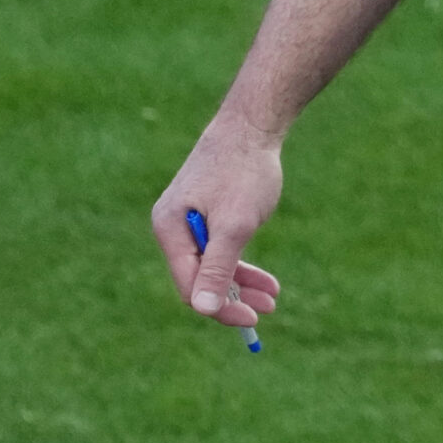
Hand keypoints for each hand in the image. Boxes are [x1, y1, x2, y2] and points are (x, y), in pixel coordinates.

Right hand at [150, 111, 284, 331]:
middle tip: (268, 308)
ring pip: (212, 266)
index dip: (220, 307)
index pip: (190, 286)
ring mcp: (187, 221)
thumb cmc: (242, 171)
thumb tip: (202, 309)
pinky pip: (219, 249)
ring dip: (242, 284)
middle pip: (200, 279)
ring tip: (272, 298)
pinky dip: (241, 264)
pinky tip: (265, 279)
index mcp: (170, 230)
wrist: (251, 126)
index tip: (253, 317)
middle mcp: (172, 227)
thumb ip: (217, 267)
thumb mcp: (235, 225)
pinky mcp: (204, 215)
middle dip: (234, 297)